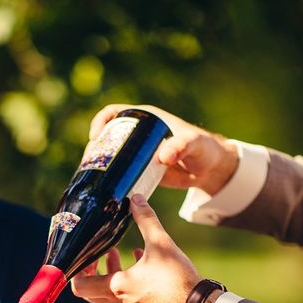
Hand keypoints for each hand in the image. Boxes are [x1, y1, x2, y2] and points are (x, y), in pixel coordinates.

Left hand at [71, 194, 201, 302]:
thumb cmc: (177, 278)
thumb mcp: (160, 242)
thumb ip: (146, 218)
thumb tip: (136, 199)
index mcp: (116, 287)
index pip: (78, 285)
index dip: (77, 268)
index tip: (87, 252)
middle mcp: (118, 301)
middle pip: (88, 291)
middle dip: (90, 269)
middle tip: (96, 252)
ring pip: (105, 293)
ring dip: (107, 272)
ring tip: (113, 251)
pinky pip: (122, 295)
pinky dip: (123, 278)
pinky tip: (137, 258)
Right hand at [90, 104, 238, 194]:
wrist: (212, 170)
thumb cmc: (204, 148)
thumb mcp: (194, 143)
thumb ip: (182, 146)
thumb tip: (163, 156)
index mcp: (146, 119)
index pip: (114, 113)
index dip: (101, 121)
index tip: (96, 136)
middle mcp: (137, 134)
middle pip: (107, 136)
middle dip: (95, 147)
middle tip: (90, 163)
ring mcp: (137, 154)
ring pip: (110, 155)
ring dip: (99, 164)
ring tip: (92, 177)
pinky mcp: (139, 171)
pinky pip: (120, 173)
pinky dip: (111, 179)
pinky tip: (104, 189)